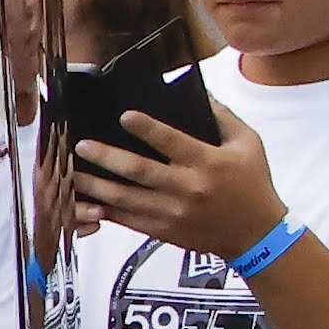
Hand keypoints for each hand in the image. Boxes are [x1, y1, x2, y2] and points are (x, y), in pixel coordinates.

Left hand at [73, 106, 283, 263]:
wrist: (255, 234)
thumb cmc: (252, 184)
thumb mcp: (248, 144)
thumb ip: (222, 118)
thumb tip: (198, 94)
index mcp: (208, 163)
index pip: (172, 142)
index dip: (146, 129)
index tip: (124, 116)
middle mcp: (187, 188)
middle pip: (139, 171)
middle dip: (107, 157)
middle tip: (82, 146)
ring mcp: (172, 212)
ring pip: (125, 198)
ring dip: (96, 186)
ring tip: (73, 173)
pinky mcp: (162, 230)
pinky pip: (127, 220)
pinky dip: (104, 210)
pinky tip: (85, 201)